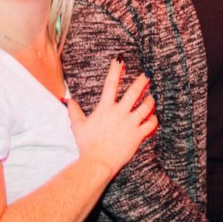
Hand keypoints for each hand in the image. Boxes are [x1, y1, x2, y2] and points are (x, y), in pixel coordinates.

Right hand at [68, 59, 156, 184]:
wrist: (97, 162)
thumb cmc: (87, 144)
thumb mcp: (78, 126)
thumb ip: (74, 112)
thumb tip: (69, 100)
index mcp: (105, 108)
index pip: (110, 84)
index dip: (115, 69)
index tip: (120, 59)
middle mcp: (119, 112)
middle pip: (134, 92)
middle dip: (142, 81)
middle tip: (147, 76)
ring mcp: (130, 123)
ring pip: (146, 106)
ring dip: (150, 100)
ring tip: (152, 97)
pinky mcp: (138, 135)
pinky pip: (150, 124)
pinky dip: (154, 119)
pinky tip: (153, 117)